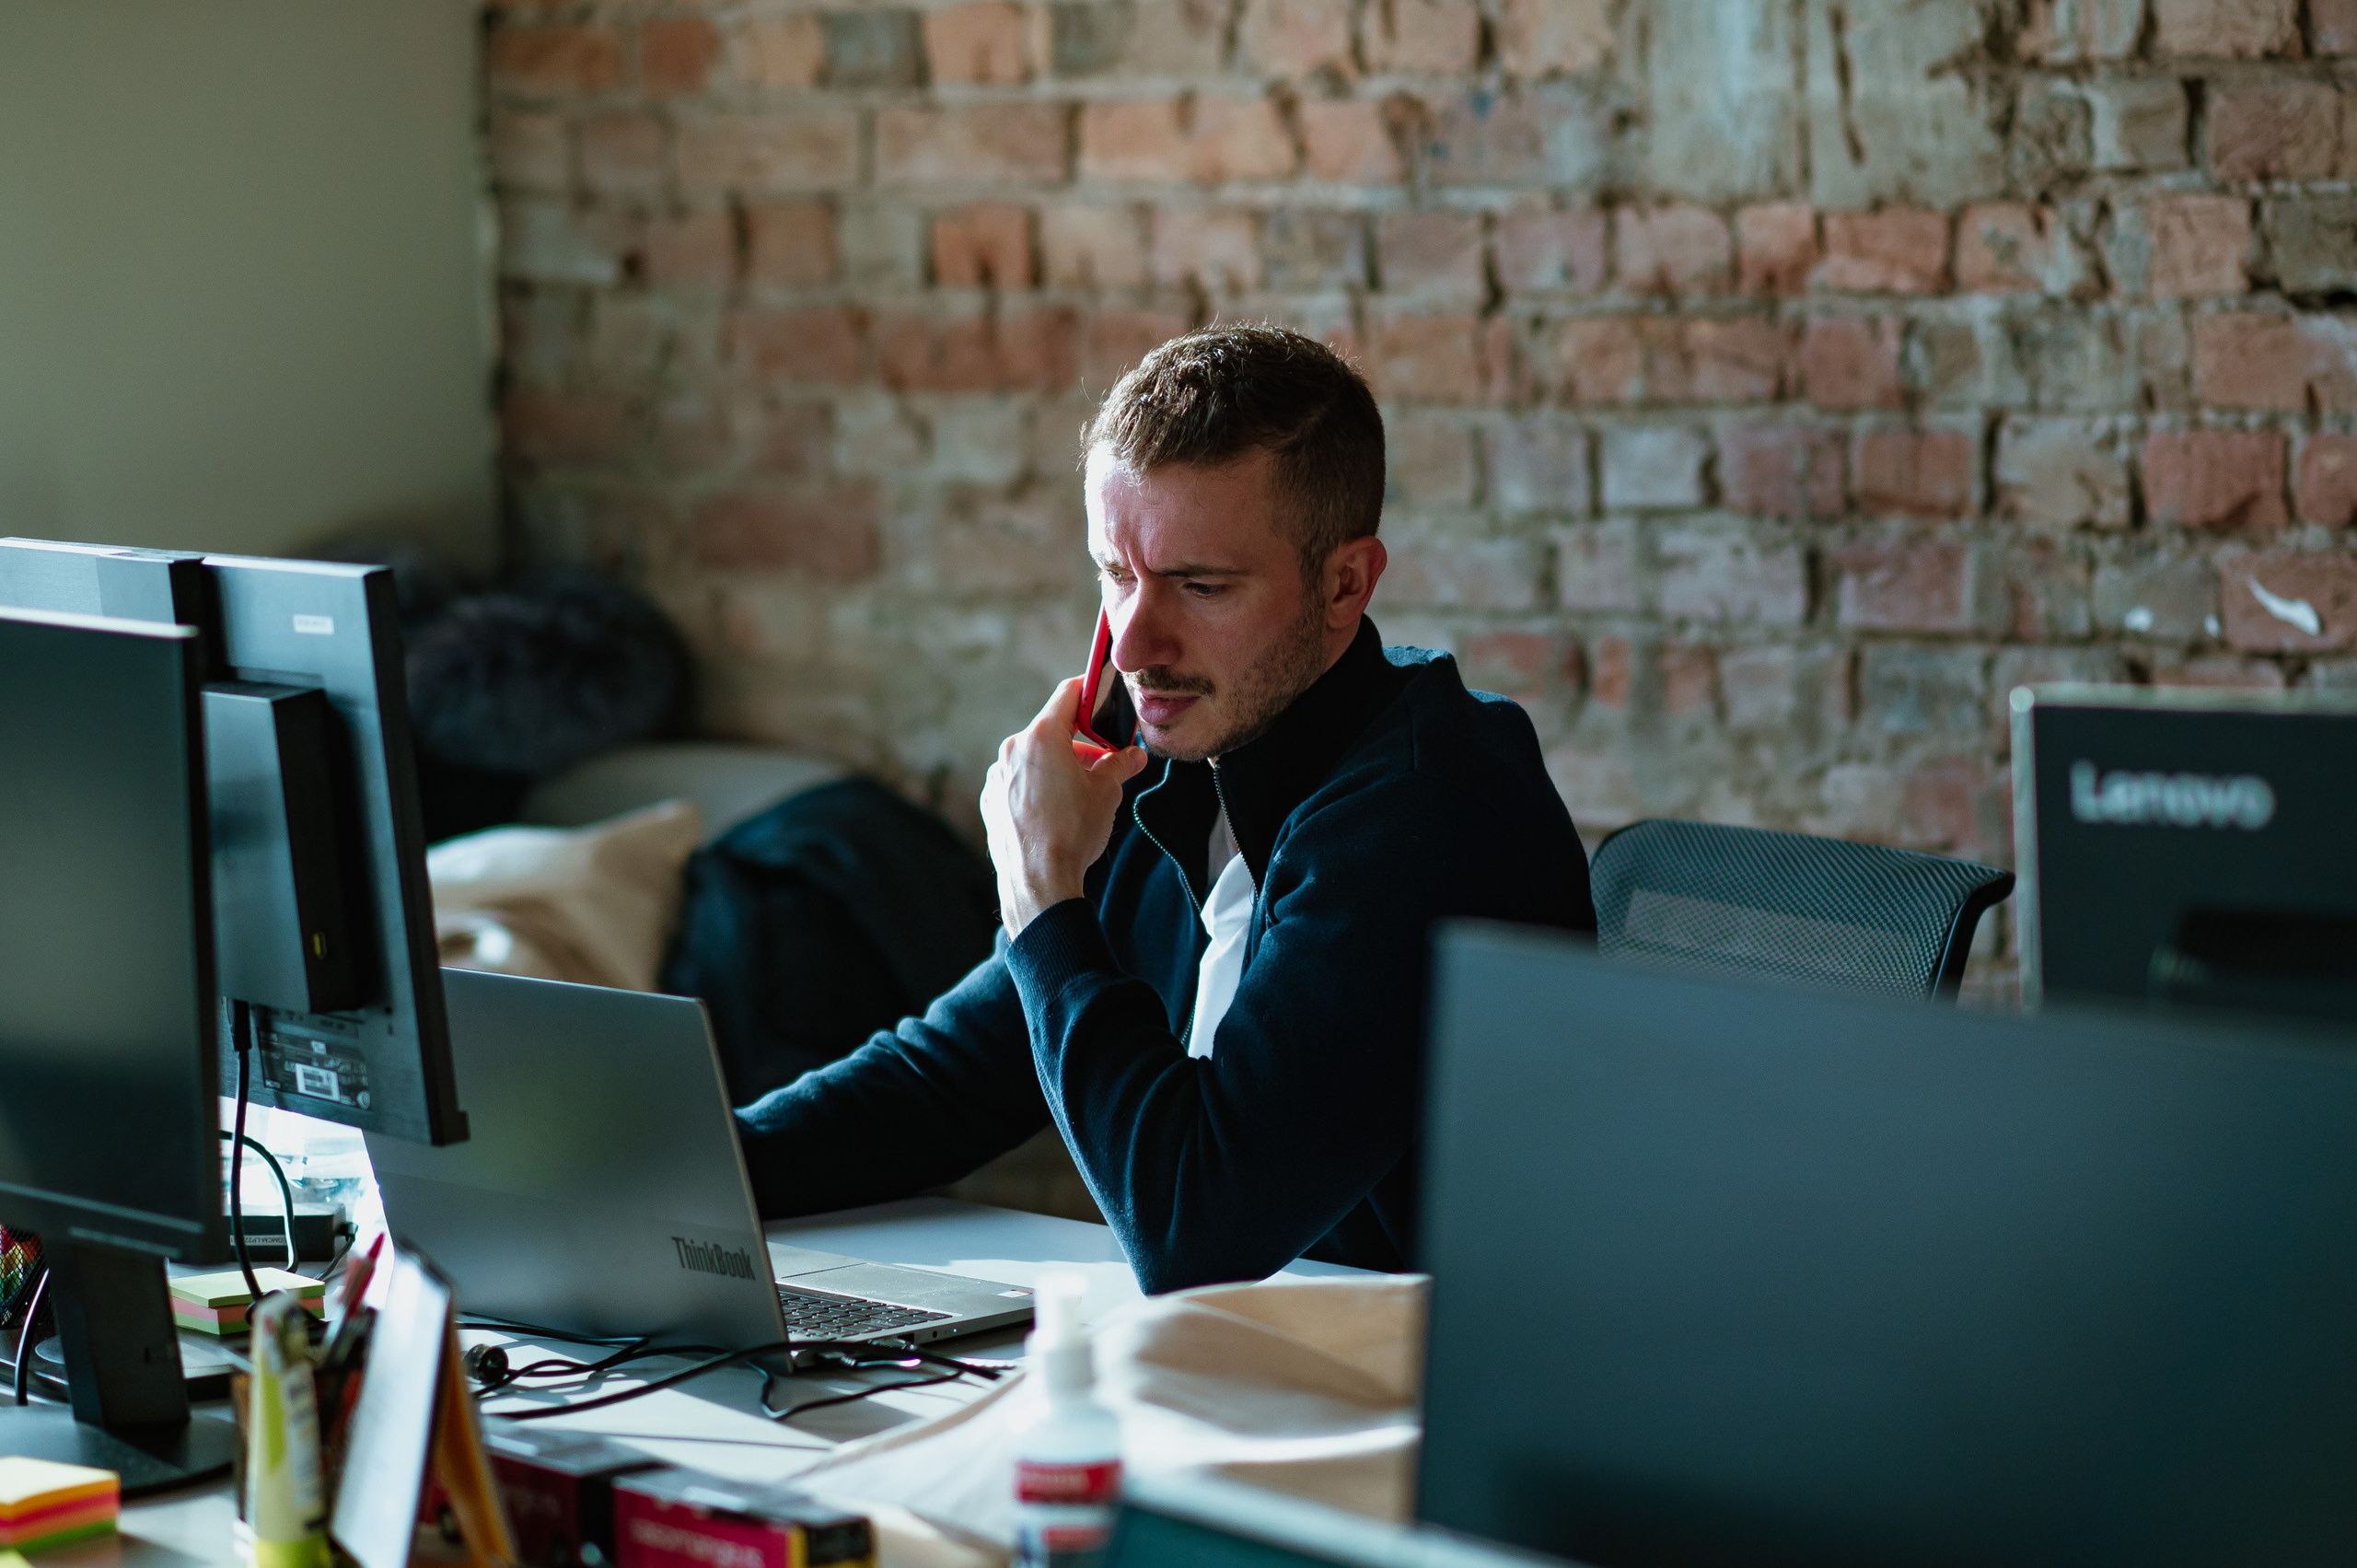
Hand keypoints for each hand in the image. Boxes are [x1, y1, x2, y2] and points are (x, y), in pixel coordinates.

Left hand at [981, 678, 1150, 936]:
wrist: (1038, 882)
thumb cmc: (1072, 833)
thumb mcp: (1107, 793)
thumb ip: (1120, 765)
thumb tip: (1134, 755)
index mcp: (1041, 737)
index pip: (1068, 694)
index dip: (1091, 689)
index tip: (1103, 691)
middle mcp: (1013, 750)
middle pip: (1052, 731)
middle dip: (1081, 743)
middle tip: (1106, 764)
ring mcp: (997, 777)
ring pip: (1035, 759)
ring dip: (1060, 768)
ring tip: (1083, 796)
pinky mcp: (991, 802)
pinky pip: (1019, 783)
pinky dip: (1039, 788)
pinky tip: (1057, 813)